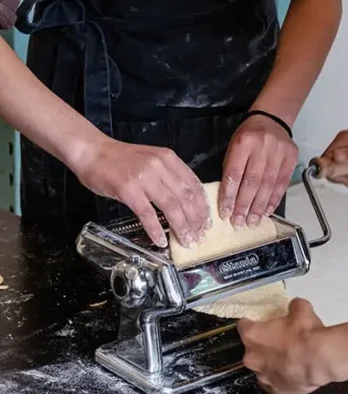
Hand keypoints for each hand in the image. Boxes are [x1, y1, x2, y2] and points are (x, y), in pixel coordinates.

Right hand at [72, 134, 208, 247]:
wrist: (94, 152)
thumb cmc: (121, 158)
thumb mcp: (152, 159)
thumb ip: (168, 174)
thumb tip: (185, 198)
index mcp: (168, 158)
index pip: (193, 184)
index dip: (202, 205)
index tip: (207, 220)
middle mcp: (159, 167)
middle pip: (185, 197)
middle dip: (195, 219)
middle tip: (199, 236)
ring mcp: (144, 179)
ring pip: (171, 206)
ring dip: (181, 227)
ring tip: (186, 241)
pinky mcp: (128, 191)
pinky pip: (147, 214)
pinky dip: (156, 230)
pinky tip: (161, 241)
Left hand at [220, 114, 297, 226]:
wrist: (272, 119)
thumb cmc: (249, 135)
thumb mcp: (234, 146)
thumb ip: (232, 169)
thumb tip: (229, 199)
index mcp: (244, 142)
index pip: (235, 173)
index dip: (230, 195)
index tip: (226, 212)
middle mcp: (263, 146)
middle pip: (252, 182)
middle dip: (244, 205)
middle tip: (239, 222)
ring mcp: (279, 152)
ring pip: (268, 185)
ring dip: (259, 206)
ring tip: (253, 221)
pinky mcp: (291, 157)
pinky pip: (282, 183)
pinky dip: (274, 199)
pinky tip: (267, 211)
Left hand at [239, 298, 330, 393]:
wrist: (318, 360)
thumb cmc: (305, 335)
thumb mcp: (301, 309)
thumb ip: (293, 307)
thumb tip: (295, 307)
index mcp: (252, 335)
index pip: (243, 325)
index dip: (251, 322)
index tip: (258, 321)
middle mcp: (252, 357)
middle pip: (251, 347)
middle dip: (262, 343)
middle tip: (278, 337)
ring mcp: (262, 376)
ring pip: (261, 366)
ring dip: (270, 361)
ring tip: (288, 355)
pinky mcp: (275, 389)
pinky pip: (272, 382)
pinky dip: (279, 376)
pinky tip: (291, 370)